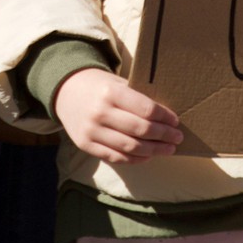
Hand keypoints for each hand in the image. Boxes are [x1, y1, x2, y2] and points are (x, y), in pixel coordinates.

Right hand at [54, 68, 182, 164]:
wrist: (65, 91)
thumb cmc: (99, 86)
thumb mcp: (117, 83)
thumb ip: (137, 98)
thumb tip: (166, 117)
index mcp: (111, 92)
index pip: (146, 109)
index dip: (164, 117)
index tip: (175, 121)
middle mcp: (100, 112)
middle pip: (141, 130)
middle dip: (164, 135)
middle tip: (177, 137)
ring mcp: (92, 131)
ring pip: (130, 147)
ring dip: (154, 150)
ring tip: (168, 149)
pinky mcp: (86, 145)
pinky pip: (116, 157)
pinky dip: (136, 159)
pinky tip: (148, 156)